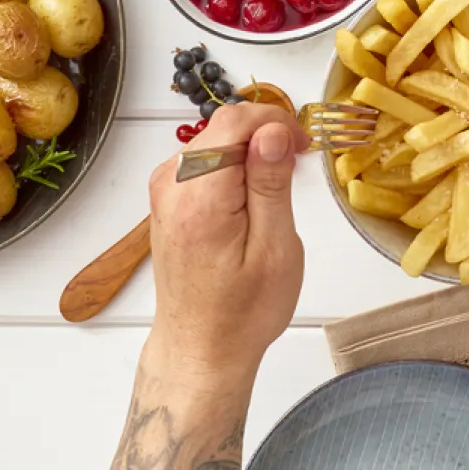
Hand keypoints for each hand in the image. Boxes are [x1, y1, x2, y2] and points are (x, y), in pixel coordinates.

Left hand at [145, 103, 304, 390]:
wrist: (200, 348)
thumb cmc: (243, 311)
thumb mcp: (275, 248)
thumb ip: (271, 182)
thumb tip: (272, 129)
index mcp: (198, 195)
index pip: (235, 120)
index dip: (276, 120)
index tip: (303, 145)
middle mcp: (171, 185)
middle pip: (223, 127)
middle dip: (265, 135)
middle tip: (298, 166)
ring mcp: (164, 190)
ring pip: (215, 141)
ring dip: (250, 152)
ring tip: (279, 188)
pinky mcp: (168, 199)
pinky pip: (204, 161)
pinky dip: (233, 167)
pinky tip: (253, 199)